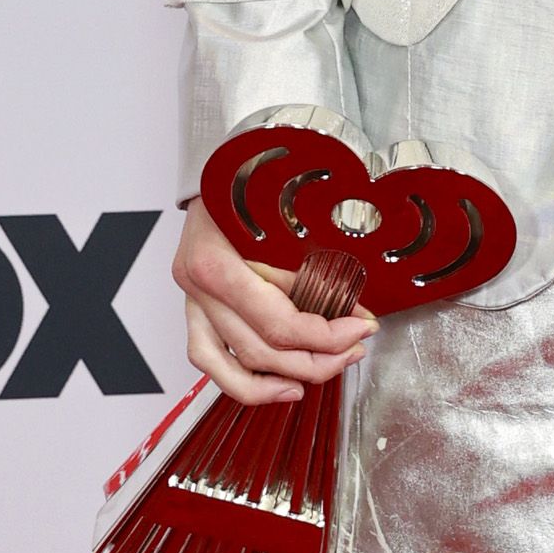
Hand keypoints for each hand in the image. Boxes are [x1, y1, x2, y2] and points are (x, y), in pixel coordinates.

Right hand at [171, 192, 374, 408]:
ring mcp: (191, 300)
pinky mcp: (193, 308)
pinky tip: (278, 386)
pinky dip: (243, 380)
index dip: (328, 336)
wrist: (220, 165)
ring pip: (229, 366)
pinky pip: (208, 358)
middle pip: (260, 350)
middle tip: (354, 349)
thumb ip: (315, 270)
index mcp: (217, 263)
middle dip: (317, 358)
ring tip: (325, 371)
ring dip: (283, 378)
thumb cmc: (251, 184)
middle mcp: (197, 286)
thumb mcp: (287, 221)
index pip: (279, 324)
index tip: (362, 328)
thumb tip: (356, 312)